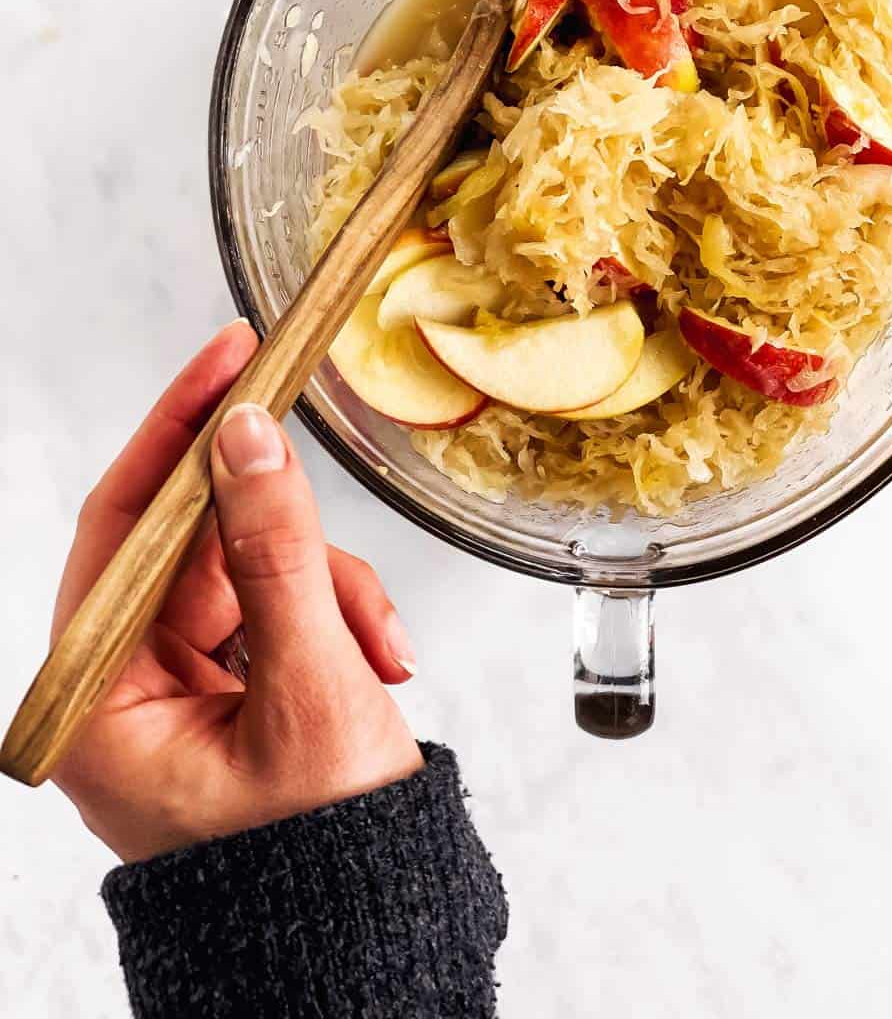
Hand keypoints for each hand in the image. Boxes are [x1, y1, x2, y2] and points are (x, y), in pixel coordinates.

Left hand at [50, 321, 423, 862]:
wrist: (369, 948)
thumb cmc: (321, 862)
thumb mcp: (311, 690)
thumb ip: (278, 552)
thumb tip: (245, 434)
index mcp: (99, 702)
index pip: (121, 528)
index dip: (177, 432)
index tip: (230, 358)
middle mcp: (124, 688)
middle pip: (197, 542)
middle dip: (288, 538)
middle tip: (329, 503)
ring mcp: (178, 689)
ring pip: (250, 566)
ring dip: (328, 588)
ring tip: (378, 654)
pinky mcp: (229, 689)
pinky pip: (278, 605)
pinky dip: (335, 616)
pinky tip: (375, 662)